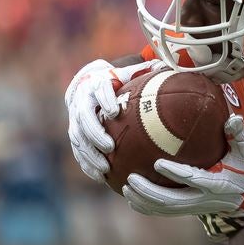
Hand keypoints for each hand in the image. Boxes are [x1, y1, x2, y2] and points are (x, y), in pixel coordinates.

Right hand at [64, 58, 164, 181]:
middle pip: (83, 116)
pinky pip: (77, 150)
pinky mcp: (74, 132)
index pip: (99, 89)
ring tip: (106, 168)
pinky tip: (100, 177)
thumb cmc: (120, 78)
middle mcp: (81, 100)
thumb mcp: (133, 71)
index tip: (114, 110)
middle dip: (94, 132)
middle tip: (110, 147)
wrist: (91, 80)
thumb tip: (169, 67)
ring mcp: (74, 118)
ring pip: (77, 137)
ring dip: (89, 154)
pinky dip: (87, 163)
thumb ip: (148, 70)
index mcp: (97, 82)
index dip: (104, 98)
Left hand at [122, 114, 243, 217]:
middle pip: (172, 200)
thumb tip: (233, 118)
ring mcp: (197, 208)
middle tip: (131, 178)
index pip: (193, 179)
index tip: (157, 163)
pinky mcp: (191, 211)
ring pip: (166, 209)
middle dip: (149, 191)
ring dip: (144, 200)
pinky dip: (148, 207)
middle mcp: (206, 199)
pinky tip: (132, 199)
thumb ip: (238, 135)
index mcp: (219, 183)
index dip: (175, 173)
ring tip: (126, 187)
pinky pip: (166, 212)